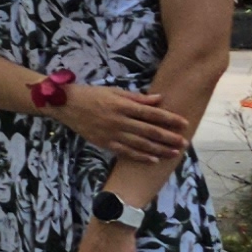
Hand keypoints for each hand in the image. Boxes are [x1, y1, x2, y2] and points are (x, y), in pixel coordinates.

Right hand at [53, 85, 191, 166]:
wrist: (67, 105)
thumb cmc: (92, 95)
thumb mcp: (115, 91)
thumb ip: (138, 98)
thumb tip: (159, 99)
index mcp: (123, 105)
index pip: (151, 113)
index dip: (169, 119)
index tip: (184, 123)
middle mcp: (120, 120)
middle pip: (149, 131)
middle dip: (169, 137)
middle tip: (184, 142)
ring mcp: (112, 133)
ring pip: (140, 144)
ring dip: (159, 149)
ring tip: (174, 153)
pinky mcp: (105, 143)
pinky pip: (126, 152)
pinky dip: (141, 156)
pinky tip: (153, 159)